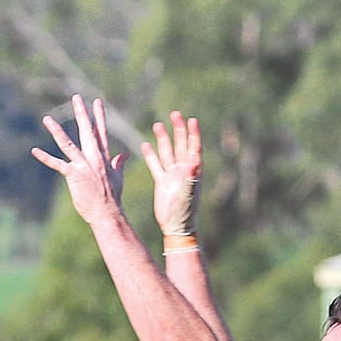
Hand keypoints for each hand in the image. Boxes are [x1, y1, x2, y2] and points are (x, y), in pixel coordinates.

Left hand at [31, 94, 126, 225]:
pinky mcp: (74, 175)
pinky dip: (45, 158)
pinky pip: (57, 164)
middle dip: (82, 114)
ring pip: (68, 143)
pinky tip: (35, 151)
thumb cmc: (112, 199)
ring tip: (47, 119)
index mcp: (104, 158)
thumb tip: (125, 154)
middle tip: (76, 98)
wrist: (107, 214)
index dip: (99, 117)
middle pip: (87, 131)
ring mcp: (83, 166)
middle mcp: (94, 158)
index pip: (101, 133)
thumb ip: (119, 163)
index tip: (96, 102)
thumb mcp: (118, 178)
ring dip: (56, 131)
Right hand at [143, 110, 200, 240]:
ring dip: (163, 138)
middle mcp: (183, 170)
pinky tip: (145, 144)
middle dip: (179, 129)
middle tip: (175, 114)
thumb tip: (195, 160)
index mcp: (192, 170)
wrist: (176, 226)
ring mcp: (172, 175)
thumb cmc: (185, 210)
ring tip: (158, 124)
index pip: (194, 146)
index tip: (192, 119)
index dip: (194, 133)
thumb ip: (191, 175)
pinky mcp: (162, 182)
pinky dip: (150, 155)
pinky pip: (155, 165)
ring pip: (167, 152)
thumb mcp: (189, 191)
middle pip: (181, 144)